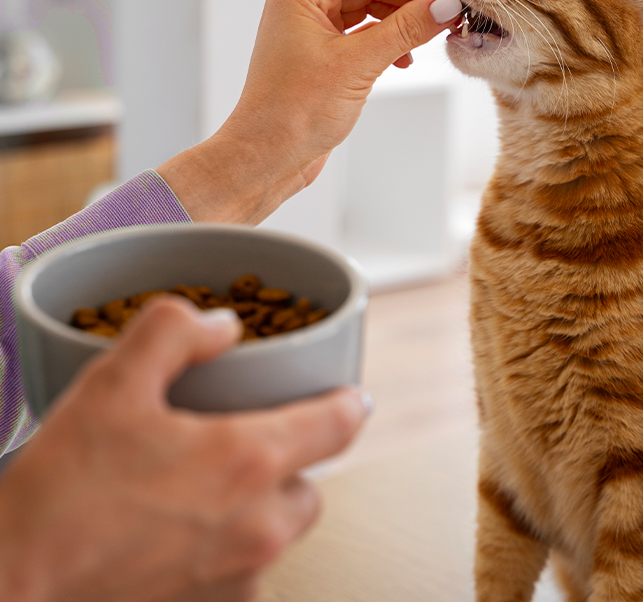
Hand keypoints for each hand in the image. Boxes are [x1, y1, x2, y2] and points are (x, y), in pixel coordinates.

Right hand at [0, 297, 368, 601]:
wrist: (9, 588)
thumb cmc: (61, 491)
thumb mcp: (112, 384)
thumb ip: (175, 334)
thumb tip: (222, 324)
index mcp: (248, 460)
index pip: (339, 424)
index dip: (350, 403)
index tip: (353, 396)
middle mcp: (258, 526)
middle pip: (311, 487)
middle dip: (292, 464)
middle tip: (250, 445)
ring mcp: (237, 580)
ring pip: (278, 534)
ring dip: (259, 511)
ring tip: (207, 493)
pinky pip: (243, 578)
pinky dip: (227, 555)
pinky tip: (181, 538)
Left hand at [157, 0, 462, 224]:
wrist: (266, 158)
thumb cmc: (294, 113)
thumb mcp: (357, 66)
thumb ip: (404, 30)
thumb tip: (444, 6)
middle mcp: (304, 5)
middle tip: (445, 17)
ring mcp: (311, 31)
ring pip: (368, 11)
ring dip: (400, 22)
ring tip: (428, 40)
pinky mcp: (321, 57)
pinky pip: (361, 36)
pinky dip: (386, 43)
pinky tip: (403, 61)